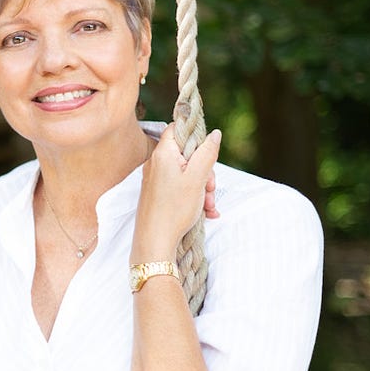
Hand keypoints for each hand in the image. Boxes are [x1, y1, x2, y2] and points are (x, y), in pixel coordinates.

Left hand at [132, 125, 220, 260]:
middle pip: (187, 153)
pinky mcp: (158, 192)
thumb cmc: (174, 209)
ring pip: (187, 172)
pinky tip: (206, 212)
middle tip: (209, 188)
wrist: (154, 241)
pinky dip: (194, 196)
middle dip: (205, 170)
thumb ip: (207, 153)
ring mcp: (156, 178)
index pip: (177, 128)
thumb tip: (215, 134)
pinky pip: (180, 186)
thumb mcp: (197, 178)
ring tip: (208, 205)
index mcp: (163, 153)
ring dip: (203, 187)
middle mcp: (156, 163)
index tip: (207, 152)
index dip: (195, 136)